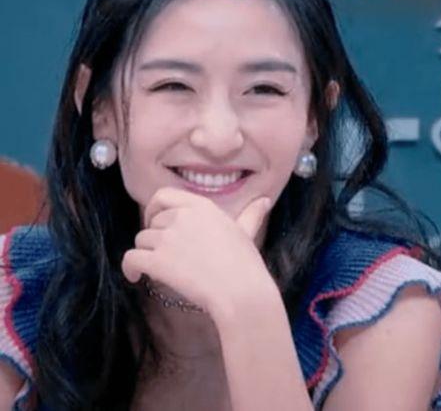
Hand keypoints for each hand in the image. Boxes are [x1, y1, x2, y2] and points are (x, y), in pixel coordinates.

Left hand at [121, 187, 273, 316]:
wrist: (241, 291)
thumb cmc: (245, 263)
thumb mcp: (247, 231)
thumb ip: (251, 213)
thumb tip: (265, 200)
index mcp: (201, 205)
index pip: (163, 195)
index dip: (154, 208)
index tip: (156, 221)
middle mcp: (181, 216)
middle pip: (151, 222)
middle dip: (154, 237)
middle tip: (164, 254)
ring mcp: (168, 238)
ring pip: (141, 241)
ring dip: (145, 254)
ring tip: (156, 269)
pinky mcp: (157, 261)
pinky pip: (130, 258)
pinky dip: (129, 268)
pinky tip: (134, 277)